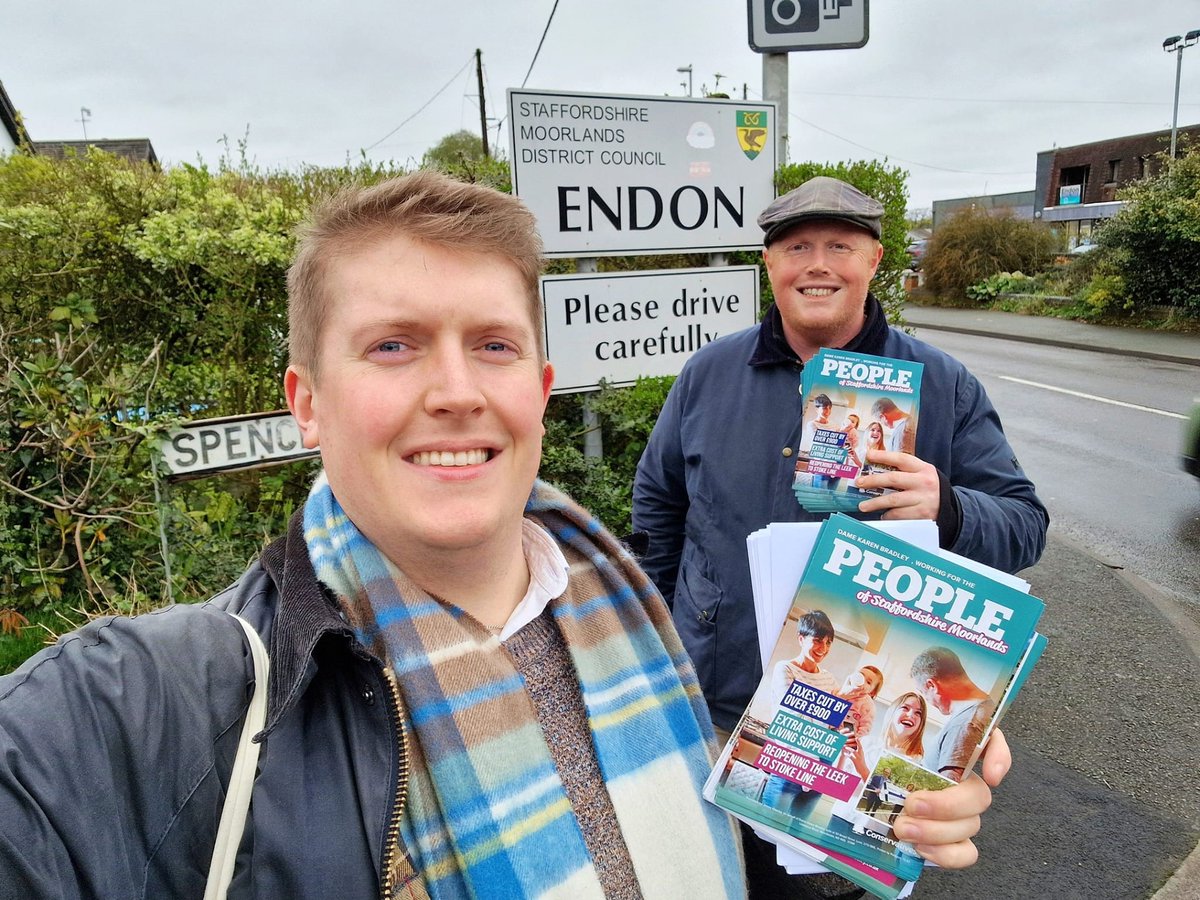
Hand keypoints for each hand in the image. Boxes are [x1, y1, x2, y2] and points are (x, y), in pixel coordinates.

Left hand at [855, 448, 939, 520]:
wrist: (951, 508)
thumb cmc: (928, 488)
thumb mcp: (922, 474)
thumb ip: (904, 470)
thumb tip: (875, 467)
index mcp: (923, 469)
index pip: (901, 459)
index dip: (884, 456)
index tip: (869, 455)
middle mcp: (923, 482)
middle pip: (894, 479)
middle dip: (873, 480)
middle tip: (859, 483)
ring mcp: (923, 499)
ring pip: (894, 500)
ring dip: (876, 503)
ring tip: (863, 506)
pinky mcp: (922, 515)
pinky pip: (899, 515)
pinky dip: (888, 516)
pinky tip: (882, 515)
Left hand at [890, 729, 1011, 867]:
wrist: (874, 802)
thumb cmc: (885, 769)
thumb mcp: (887, 744)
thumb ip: (896, 731)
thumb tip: (882, 718)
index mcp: (951, 752)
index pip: (990, 742)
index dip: (1000, 756)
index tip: (991, 775)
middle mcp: (963, 783)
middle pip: (979, 795)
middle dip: (946, 804)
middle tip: (912, 804)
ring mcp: (963, 815)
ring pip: (970, 826)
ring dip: (936, 831)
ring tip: (904, 828)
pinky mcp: (954, 843)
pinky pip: (966, 853)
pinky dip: (945, 854)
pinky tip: (921, 847)